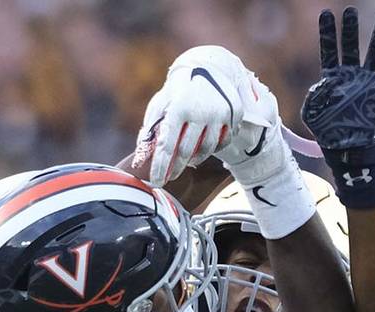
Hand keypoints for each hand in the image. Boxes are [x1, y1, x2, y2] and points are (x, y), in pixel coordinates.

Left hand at [135, 46, 275, 186]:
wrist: (207, 67)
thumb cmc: (177, 91)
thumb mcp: (160, 105)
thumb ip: (150, 130)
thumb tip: (140, 159)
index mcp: (177, 108)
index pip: (166, 145)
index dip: (160, 167)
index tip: (156, 183)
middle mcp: (200, 110)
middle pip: (186, 152)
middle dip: (176, 168)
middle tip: (170, 177)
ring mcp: (219, 112)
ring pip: (207, 149)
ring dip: (195, 159)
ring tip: (187, 160)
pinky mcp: (234, 113)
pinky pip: (224, 140)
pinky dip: (214, 147)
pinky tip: (205, 146)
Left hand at [301, 8, 374, 162]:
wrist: (346, 148)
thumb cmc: (326, 131)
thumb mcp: (311, 112)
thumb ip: (315, 94)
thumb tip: (327, 81)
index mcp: (332, 77)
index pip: (330, 49)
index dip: (328, 32)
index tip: (326, 12)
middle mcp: (351, 75)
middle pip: (352, 46)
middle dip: (351, 28)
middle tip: (350, 10)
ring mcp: (368, 82)